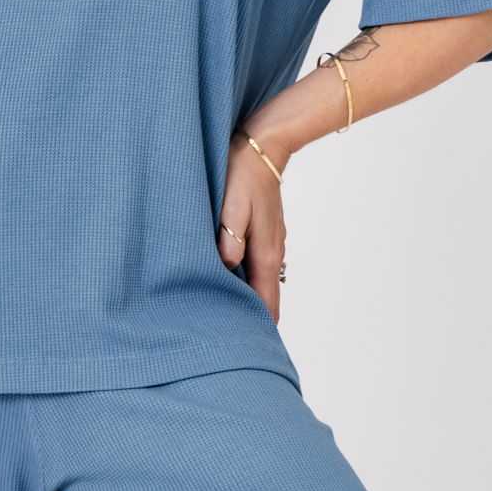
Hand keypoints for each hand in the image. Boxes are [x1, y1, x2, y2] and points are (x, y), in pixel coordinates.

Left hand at [216, 129, 288, 321]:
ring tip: (218, 308)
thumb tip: (225, 268)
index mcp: (266, 255)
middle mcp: (272, 254)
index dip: (255, 328)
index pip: (267, 306)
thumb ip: (230, 240)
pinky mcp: (264, 233)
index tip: (237, 344)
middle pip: (265, 299)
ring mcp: (270, 243)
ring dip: (246, 297)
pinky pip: (256, 264)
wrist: (262, 146)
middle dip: (249, 318)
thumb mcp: (232, 207)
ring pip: (260, 282)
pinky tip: (224, 275)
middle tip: (221, 331)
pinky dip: (244, 277)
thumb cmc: (243, 174)